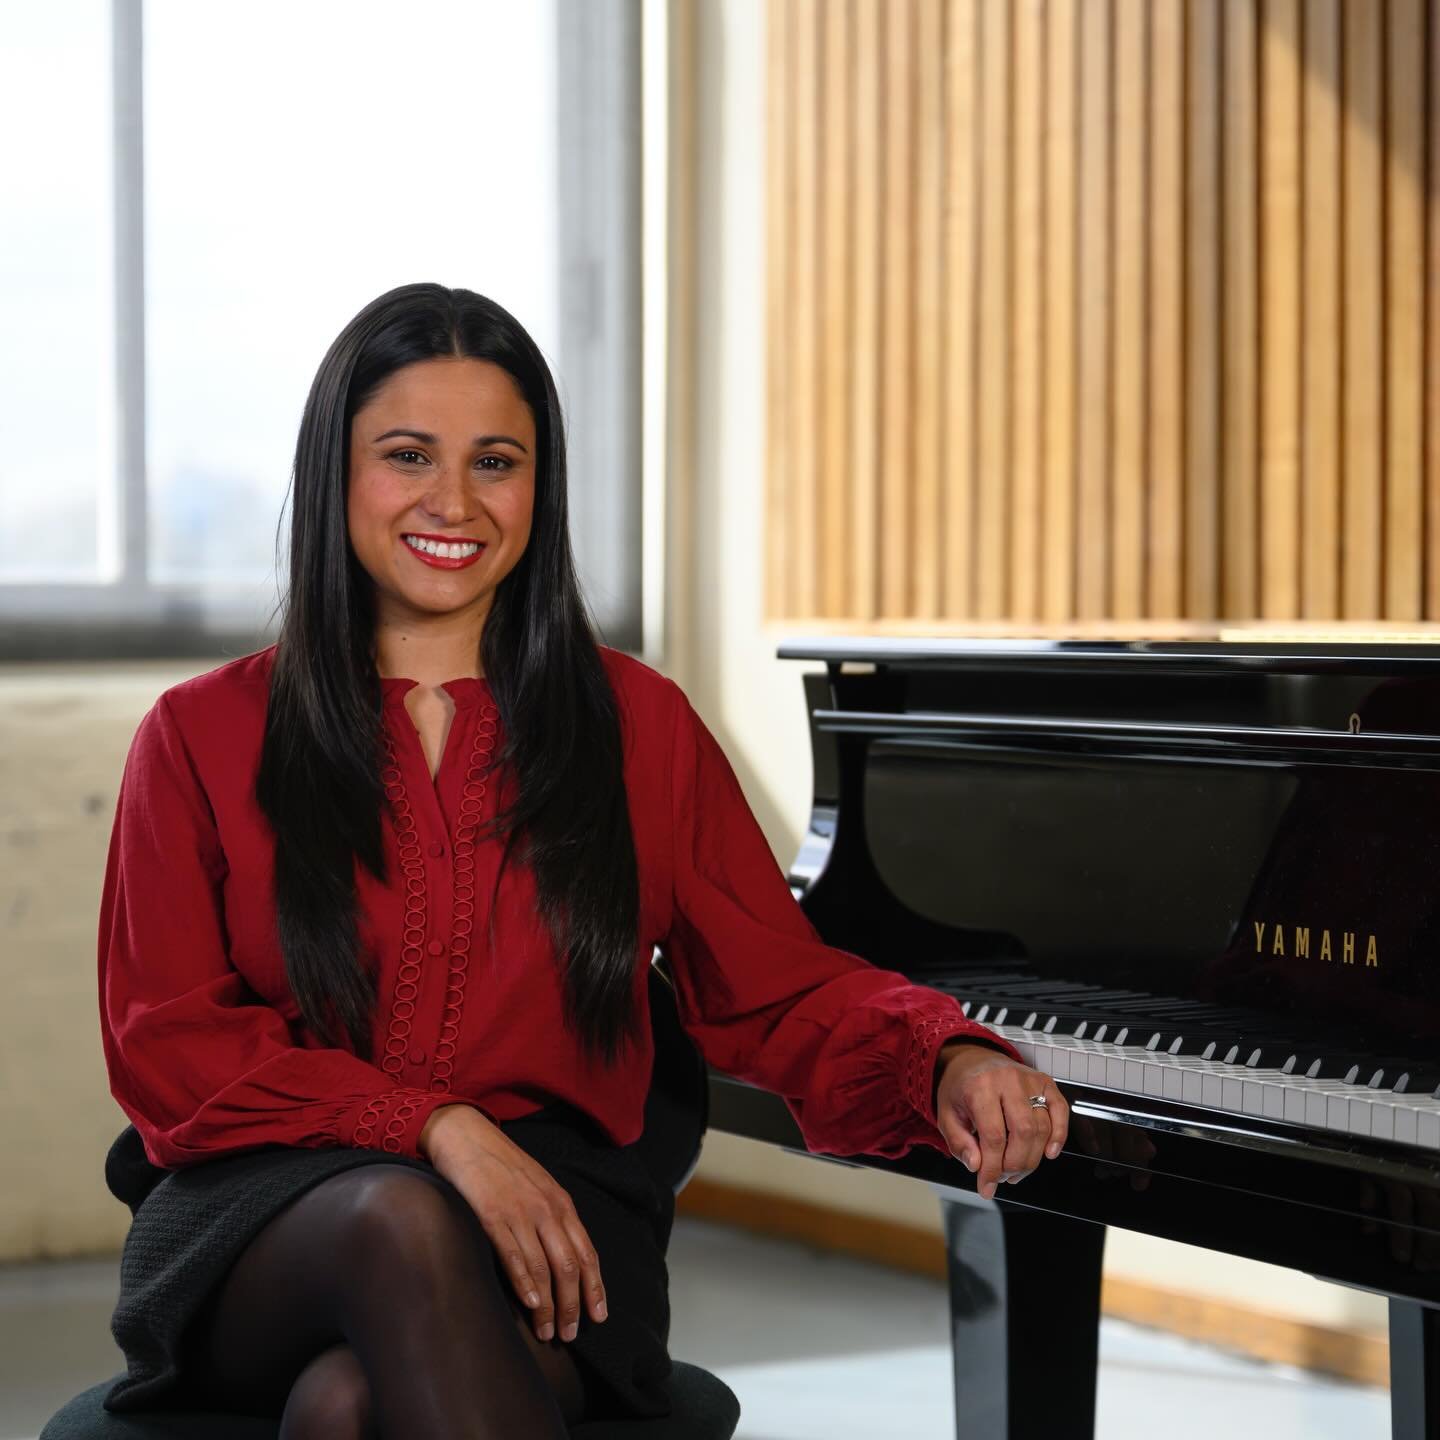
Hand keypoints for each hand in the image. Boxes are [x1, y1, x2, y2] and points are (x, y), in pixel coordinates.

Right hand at [418, 1105, 607, 1342]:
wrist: (467, 1136)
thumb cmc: (502, 1166)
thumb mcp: (537, 1188)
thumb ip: (552, 1219)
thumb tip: (563, 1259)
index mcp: (561, 1203)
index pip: (587, 1251)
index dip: (595, 1287)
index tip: (599, 1316)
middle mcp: (547, 1209)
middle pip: (570, 1265)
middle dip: (573, 1304)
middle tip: (570, 1334)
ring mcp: (520, 1212)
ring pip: (545, 1267)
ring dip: (549, 1305)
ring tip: (547, 1332)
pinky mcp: (493, 1215)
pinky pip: (514, 1254)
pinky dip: (525, 1282)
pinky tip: (530, 1304)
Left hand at [934, 1043, 1069, 1199]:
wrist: (972, 1059)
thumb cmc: (960, 1088)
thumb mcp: (946, 1115)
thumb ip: (958, 1143)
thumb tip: (977, 1165)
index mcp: (979, 1087)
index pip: (993, 1136)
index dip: (992, 1168)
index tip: (987, 1186)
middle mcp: (1007, 1080)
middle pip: (1022, 1133)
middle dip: (1014, 1165)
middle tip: (1002, 1177)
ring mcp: (1029, 1079)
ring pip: (1042, 1127)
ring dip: (1032, 1158)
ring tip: (1015, 1170)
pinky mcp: (1045, 1081)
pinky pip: (1061, 1110)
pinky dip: (1059, 1135)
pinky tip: (1048, 1153)